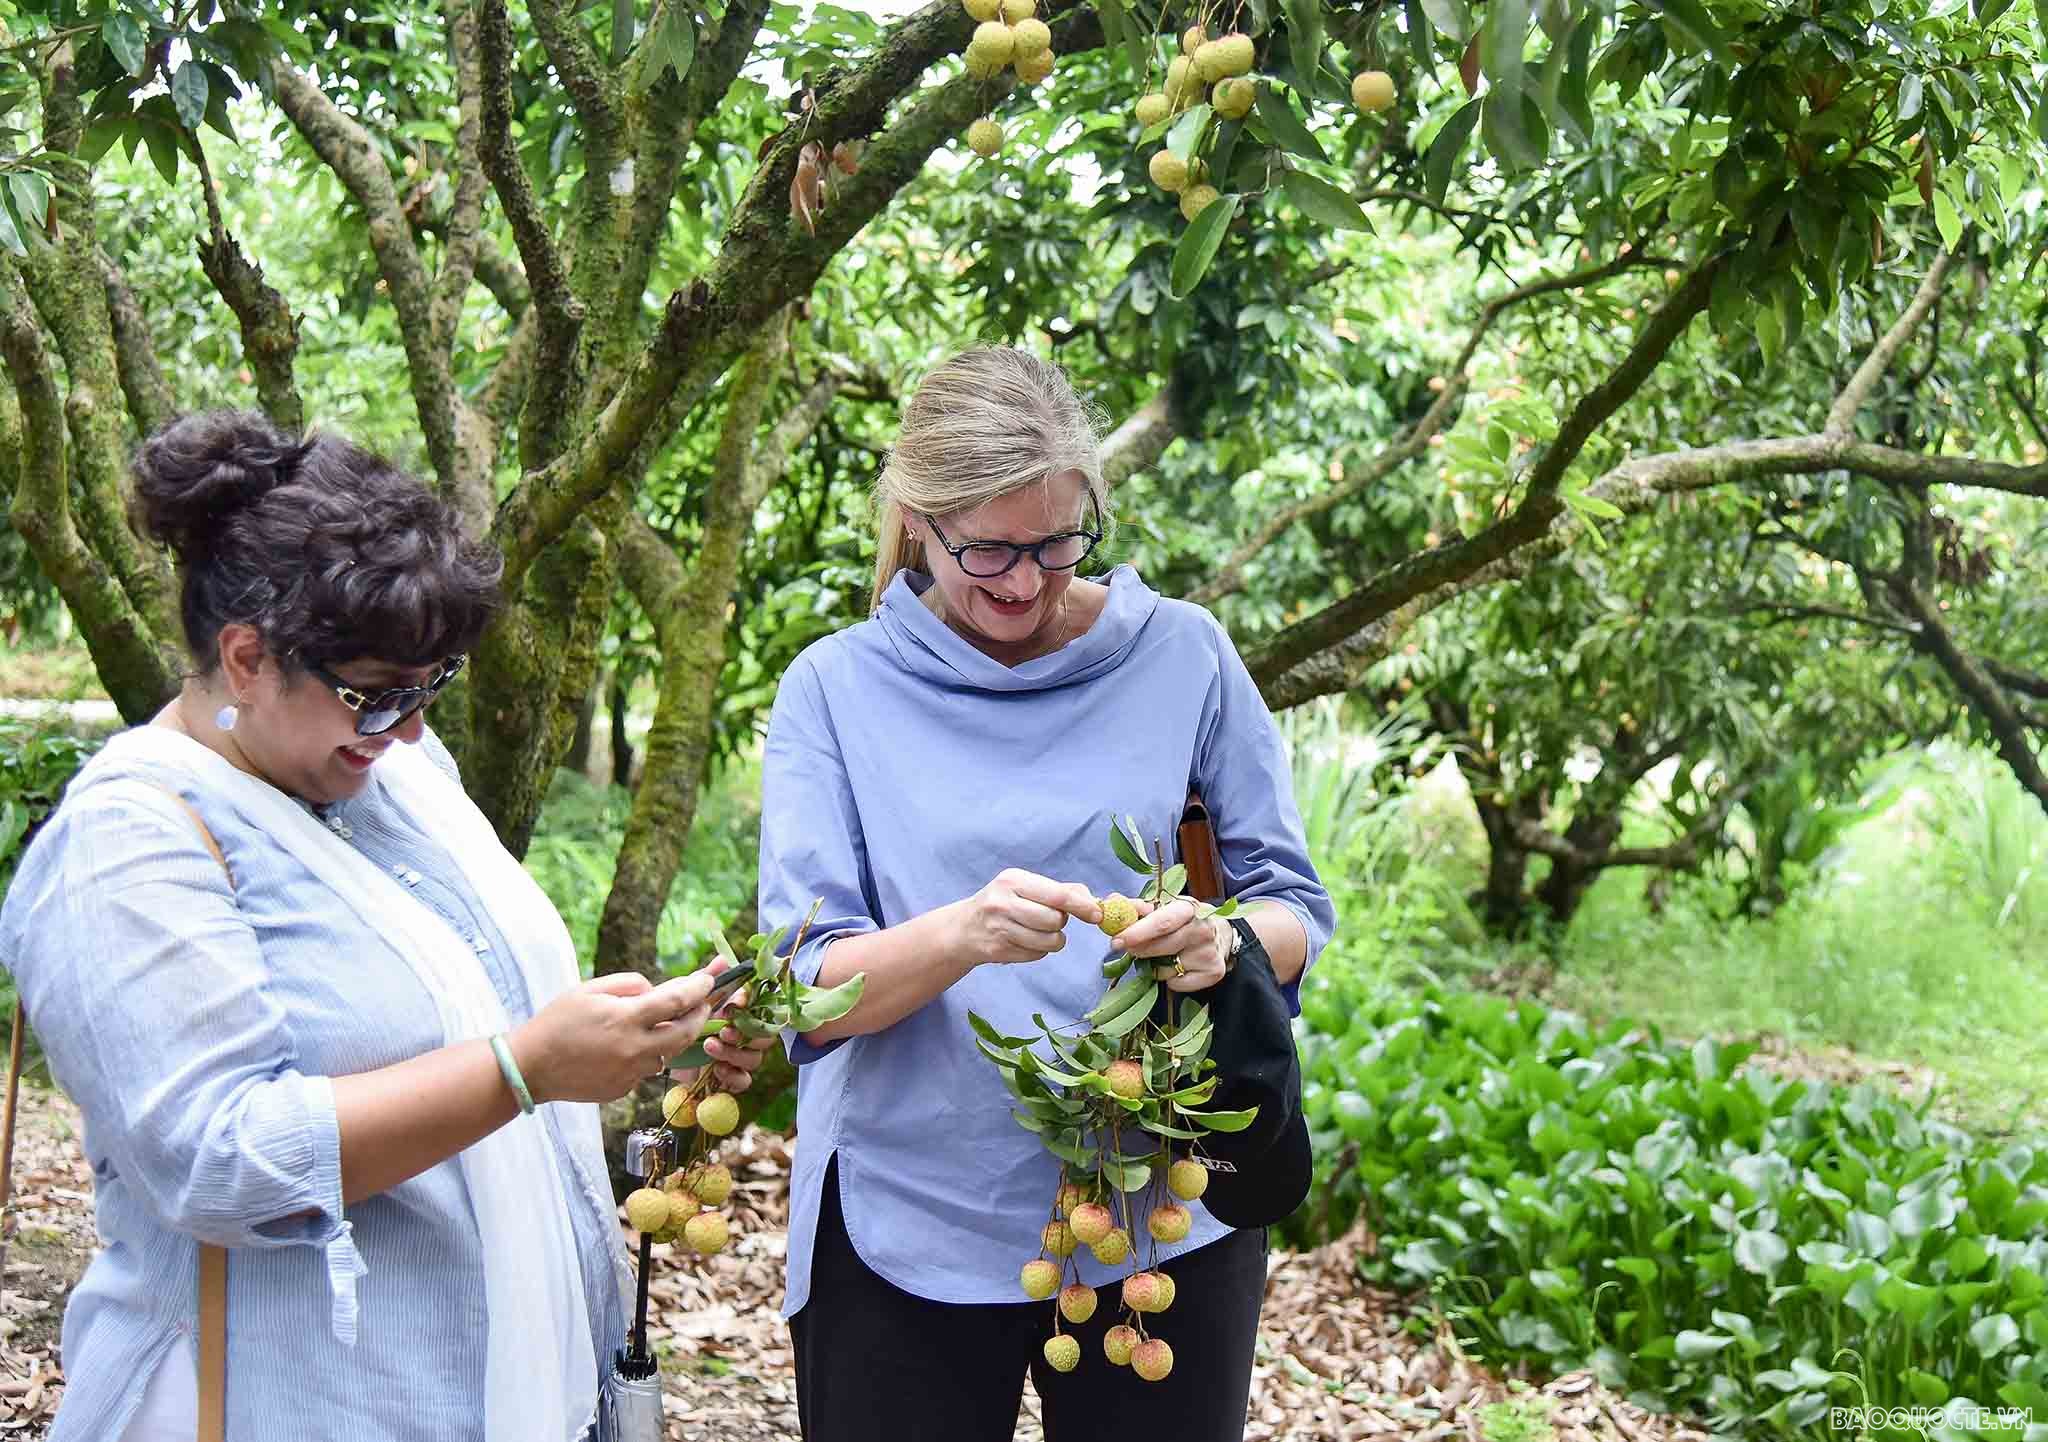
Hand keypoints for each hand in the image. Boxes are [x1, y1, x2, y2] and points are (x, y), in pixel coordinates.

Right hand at [509, 969, 715, 1104]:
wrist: (530, 1066)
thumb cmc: (556, 1021)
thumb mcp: (590, 989)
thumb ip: (630, 984)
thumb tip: (655, 991)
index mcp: (625, 1019)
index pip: (677, 1002)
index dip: (699, 988)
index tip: (708, 980)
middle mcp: (633, 1049)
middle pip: (685, 1033)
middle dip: (700, 1016)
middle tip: (704, 1003)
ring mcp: (629, 1074)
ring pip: (667, 1054)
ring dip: (674, 1036)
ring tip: (670, 1020)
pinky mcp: (622, 1089)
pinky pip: (645, 1069)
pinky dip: (646, 1054)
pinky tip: (629, 1045)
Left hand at [668, 962, 777, 1093]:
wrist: (654, 1049)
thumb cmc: (674, 1019)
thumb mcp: (686, 998)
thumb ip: (705, 979)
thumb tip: (723, 959)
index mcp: (737, 1010)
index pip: (760, 1006)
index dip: (750, 1006)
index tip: (732, 1005)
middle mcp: (742, 1032)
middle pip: (764, 1034)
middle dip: (747, 1032)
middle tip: (724, 1030)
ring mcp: (737, 1055)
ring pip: (755, 1058)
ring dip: (736, 1053)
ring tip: (710, 1046)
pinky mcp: (727, 1076)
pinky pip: (745, 1080)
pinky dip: (735, 1076)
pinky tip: (718, 1069)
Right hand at [950, 868, 1102, 966]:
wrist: (964, 928)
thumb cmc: (1003, 902)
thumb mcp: (1025, 886)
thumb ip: (1060, 890)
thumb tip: (1093, 900)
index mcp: (1012, 880)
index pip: (1057, 895)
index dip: (1082, 906)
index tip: (1097, 914)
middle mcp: (1003, 903)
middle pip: (1055, 920)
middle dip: (1060, 922)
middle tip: (1049, 918)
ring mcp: (999, 929)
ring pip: (1049, 941)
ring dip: (1053, 939)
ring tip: (1038, 931)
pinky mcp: (998, 951)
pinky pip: (1037, 955)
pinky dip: (1039, 950)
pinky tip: (1024, 940)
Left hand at [1112, 900, 1229, 993]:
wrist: (1220, 936)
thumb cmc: (1183, 921)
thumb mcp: (1165, 908)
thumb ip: (1138, 908)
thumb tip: (1113, 902)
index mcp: (1188, 908)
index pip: (1162, 922)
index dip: (1138, 932)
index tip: (1117, 941)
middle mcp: (1203, 929)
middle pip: (1162, 947)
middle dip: (1139, 950)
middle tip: (1128, 950)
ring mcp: (1209, 952)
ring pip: (1166, 969)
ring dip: (1155, 966)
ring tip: (1162, 956)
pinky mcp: (1213, 972)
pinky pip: (1176, 984)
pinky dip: (1170, 979)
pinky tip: (1178, 967)